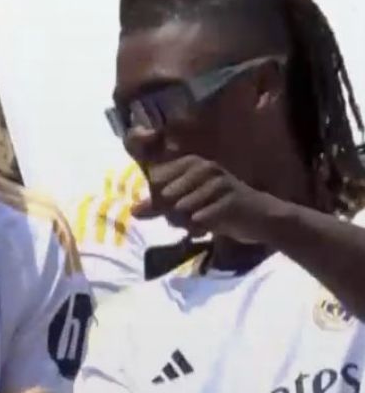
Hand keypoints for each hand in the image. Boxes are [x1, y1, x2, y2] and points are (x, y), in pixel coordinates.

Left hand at [132, 155, 280, 244]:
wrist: (259, 218)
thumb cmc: (217, 208)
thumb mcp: (186, 206)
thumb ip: (159, 207)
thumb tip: (133, 211)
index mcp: (191, 163)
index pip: (156, 179)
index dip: (157, 199)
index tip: (171, 207)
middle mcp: (205, 167)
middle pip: (166, 195)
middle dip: (171, 214)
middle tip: (186, 219)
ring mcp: (219, 182)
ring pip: (182, 208)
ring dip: (185, 222)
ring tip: (197, 224)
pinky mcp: (231, 199)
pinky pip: (201, 217)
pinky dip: (199, 227)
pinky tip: (204, 229)